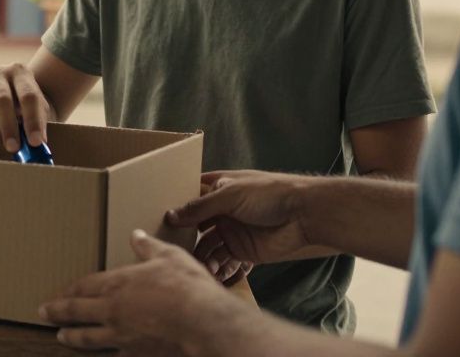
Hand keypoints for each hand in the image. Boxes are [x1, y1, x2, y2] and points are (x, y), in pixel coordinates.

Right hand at [0, 63, 53, 152]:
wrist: (5, 87)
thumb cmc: (23, 100)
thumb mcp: (37, 105)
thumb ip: (38, 123)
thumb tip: (37, 145)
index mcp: (19, 72)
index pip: (28, 95)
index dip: (32, 120)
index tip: (35, 142)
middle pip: (1, 100)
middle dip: (8, 127)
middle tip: (14, 148)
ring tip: (2, 143)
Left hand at [40, 230, 253, 354]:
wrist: (204, 324)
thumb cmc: (188, 287)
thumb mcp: (169, 257)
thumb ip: (149, 248)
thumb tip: (136, 235)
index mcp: (118, 284)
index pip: (84, 287)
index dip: (67, 291)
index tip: (55, 294)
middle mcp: (113, 311)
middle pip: (76, 312)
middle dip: (57, 313)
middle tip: (43, 314)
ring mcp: (122, 337)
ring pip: (88, 339)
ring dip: (72, 337)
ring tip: (61, 337)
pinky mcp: (135, 356)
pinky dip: (100, 356)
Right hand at [167, 171, 317, 265]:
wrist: (304, 215)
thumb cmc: (269, 193)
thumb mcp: (230, 194)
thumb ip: (200, 206)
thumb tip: (171, 215)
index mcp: (218, 187)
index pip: (190, 195)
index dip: (175, 204)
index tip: (155, 216)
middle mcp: (221, 209)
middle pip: (194, 223)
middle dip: (182, 234)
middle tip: (166, 245)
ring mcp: (230, 230)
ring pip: (205, 244)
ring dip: (198, 254)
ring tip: (191, 264)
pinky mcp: (241, 250)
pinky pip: (221, 259)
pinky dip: (213, 266)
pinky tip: (209, 271)